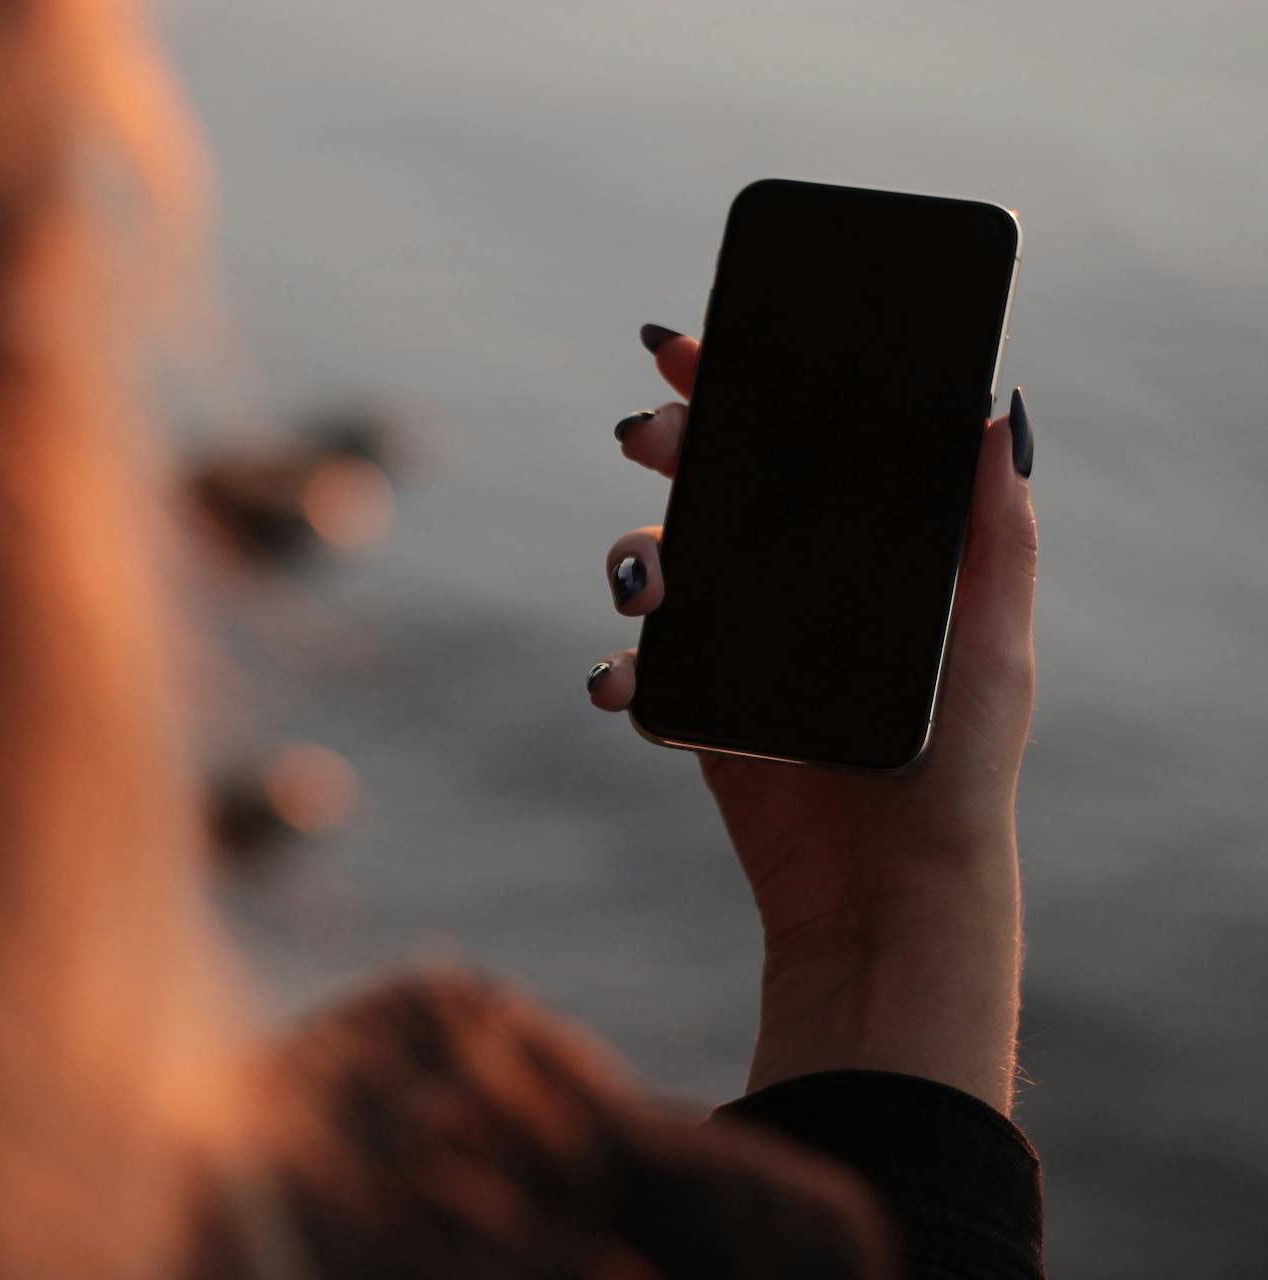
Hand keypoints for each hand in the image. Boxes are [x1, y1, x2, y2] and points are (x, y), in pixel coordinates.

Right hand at [588, 328, 1038, 1111]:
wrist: (889, 895)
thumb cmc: (958, 768)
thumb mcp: (993, 640)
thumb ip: (993, 531)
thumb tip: (998, 408)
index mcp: (859, 554)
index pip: (794, 446)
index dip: (743, 385)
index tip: (693, 342)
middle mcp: (791, 586)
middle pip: (711, 486)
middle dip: (673, 444)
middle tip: (648, 433)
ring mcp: (735, 645)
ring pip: (657, 566)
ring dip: (634, 557)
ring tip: (647, 585)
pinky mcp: (694, 710)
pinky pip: (636, 669)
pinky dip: (619, 670)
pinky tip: (623, 685)